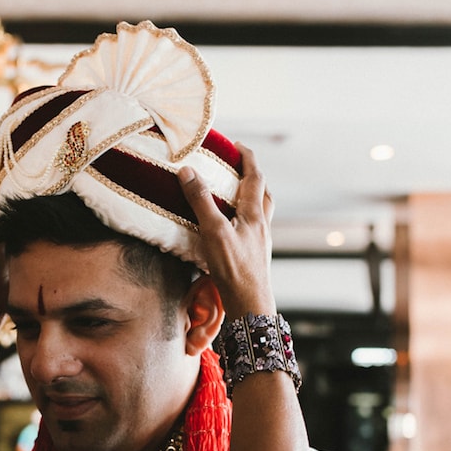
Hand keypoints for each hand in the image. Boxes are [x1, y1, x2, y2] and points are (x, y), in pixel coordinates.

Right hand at [178, 143, 274, 318]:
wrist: (250, 306)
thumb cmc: (234, 270)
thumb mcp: (214, 231)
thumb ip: (201, 201)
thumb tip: (187, 171)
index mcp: (254, 214)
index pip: (255, 176)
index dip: (246, 157)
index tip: (235, 145)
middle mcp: (261, 226)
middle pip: (263, 193)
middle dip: (252, 175)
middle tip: (237, 166)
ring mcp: (260, 243)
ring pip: (261, 212)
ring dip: (252, 198)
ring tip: (235, 194)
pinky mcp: (254, 257)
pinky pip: (253, 229)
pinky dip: (244, 219)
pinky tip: (232, 228)